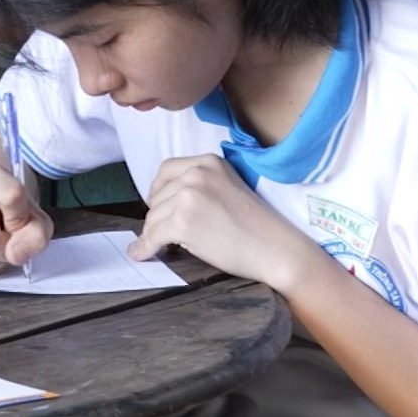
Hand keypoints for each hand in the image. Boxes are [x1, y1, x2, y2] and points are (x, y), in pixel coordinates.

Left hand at [128, 154, 322, 289]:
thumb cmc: (256, 225)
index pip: (166, 170)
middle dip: (158, 215)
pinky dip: (145, 247)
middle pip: (158, 196)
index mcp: (208, 162)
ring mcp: (188, 196)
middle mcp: (196, 173)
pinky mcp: (183, 221)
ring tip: (160, 245)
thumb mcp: (227, 187)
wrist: (276, 249)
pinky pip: (153, 236)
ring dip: (153, 233)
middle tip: (164, 231)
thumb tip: (164, 203)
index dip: (158, 190)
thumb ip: (199, 186)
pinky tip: (141, 254)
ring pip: (153, 216)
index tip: (157, 204)